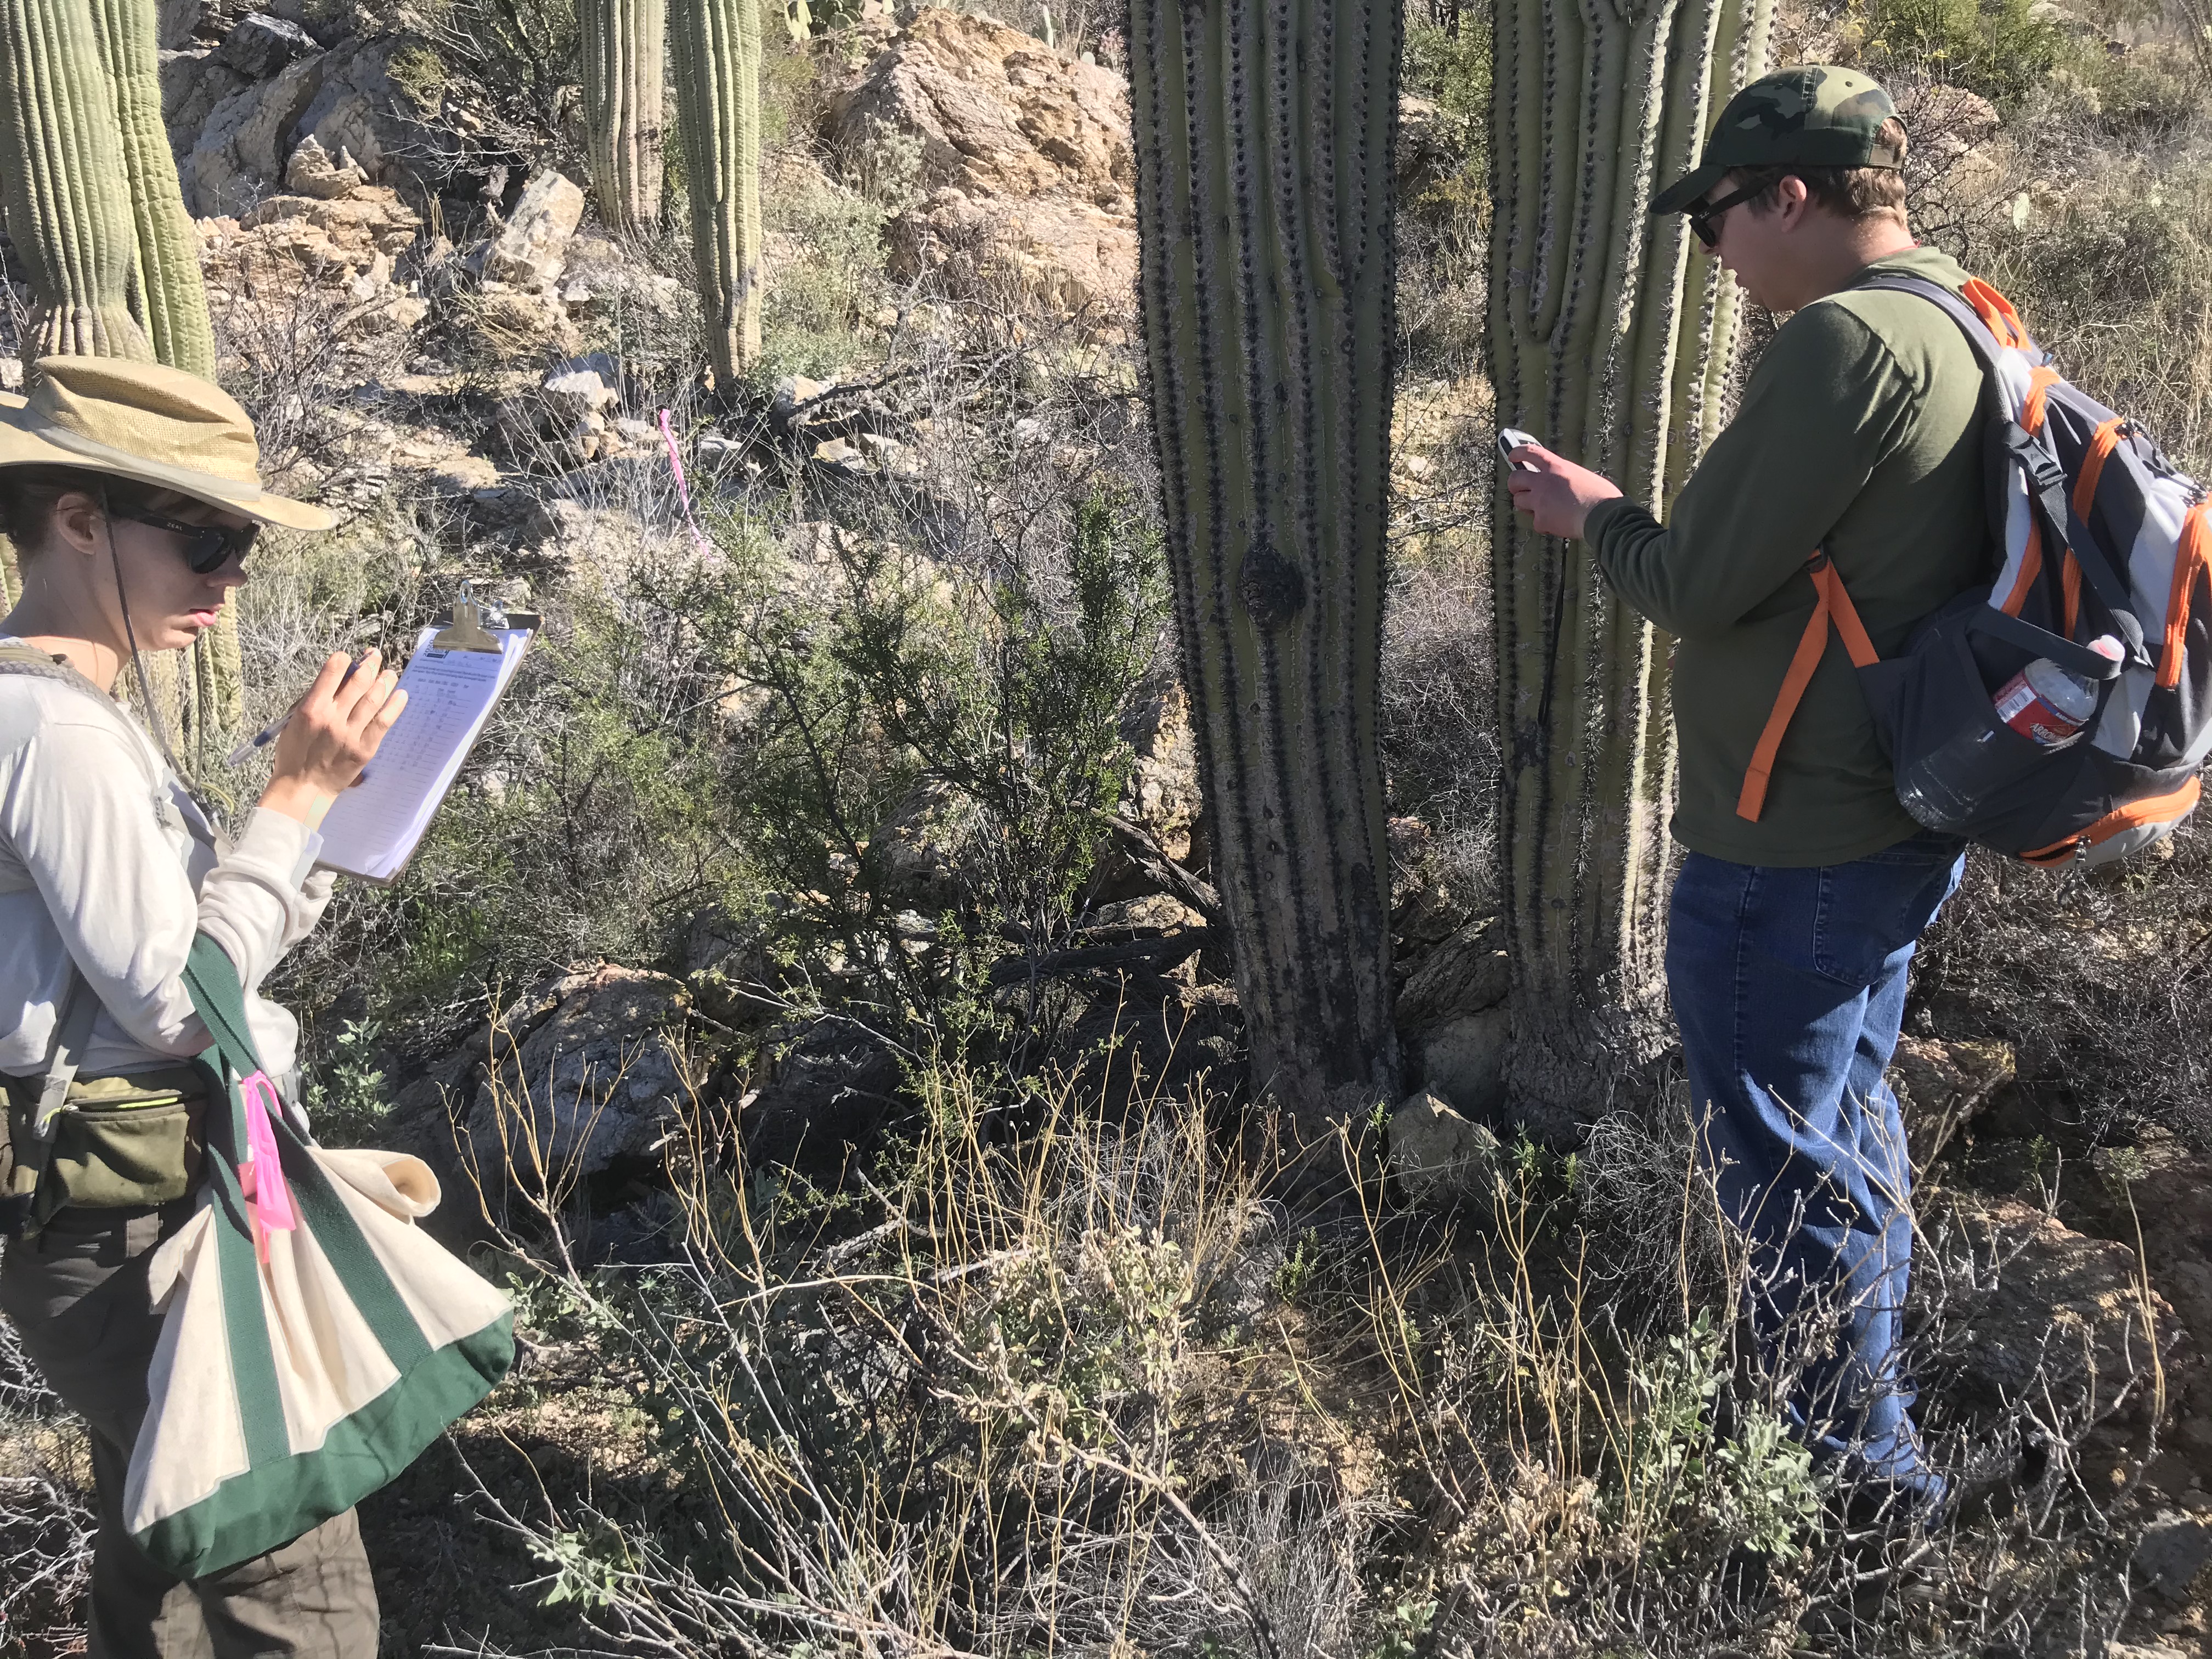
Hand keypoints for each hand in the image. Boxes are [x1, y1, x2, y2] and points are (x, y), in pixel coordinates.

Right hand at [259, 651, 407, 829]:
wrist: (303, 787)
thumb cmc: (294, 754)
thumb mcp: (293, 721)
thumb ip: (313, 700)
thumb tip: (336, 680)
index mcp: (311, 708)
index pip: (332, 672)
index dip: (344, 659)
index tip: (350, 657)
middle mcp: (332, 718)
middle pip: (358, 682)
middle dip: (370, 664)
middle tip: (376, 657)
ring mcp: (350, 733)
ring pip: (373, 699)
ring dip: (385, 681)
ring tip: (391, 673)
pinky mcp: (365, 748)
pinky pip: (383, 722)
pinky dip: (394, 706)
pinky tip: (401, 695)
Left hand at [1503, 442, 1624, 540]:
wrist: (1602, 516)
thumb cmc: (1602, 496)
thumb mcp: (1584, 476)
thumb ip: (1569, 477)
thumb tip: (1568, 483)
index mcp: (1557, 467)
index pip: (1530, 453)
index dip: (1518, 452)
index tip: (1513, 456)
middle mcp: (1544, 481)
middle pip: (1515, 479)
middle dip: (1515, 485)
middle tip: (1520, 490)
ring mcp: (1540, 501)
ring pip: (1518, 501)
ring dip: (1526, 506)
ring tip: (1540, 510)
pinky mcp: (1541, 519)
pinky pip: (1536, 523)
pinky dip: (1544, 525)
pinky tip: (1556, 525)